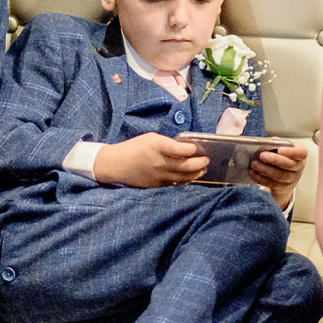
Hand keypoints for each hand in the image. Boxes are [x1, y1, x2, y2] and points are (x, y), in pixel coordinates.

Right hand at [93, 132, 210, 187]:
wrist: (116, 165)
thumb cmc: (133, 148)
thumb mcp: (150, 138)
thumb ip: (167, 142)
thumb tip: (185, 147)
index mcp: (156, 147)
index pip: (179, 149)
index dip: (191, 149)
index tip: (197, 148)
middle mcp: (159, 162)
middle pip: (186, 166)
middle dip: (200, 163)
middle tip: (206, 159)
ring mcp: (159, 175)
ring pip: (184, 177)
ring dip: (197, 173)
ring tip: (203, 168)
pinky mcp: (158, 184)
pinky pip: (177, 184)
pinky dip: (187, 180)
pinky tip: (191, 176)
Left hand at [249, 143, 308, 208]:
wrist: (286, 174)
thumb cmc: (283, 156)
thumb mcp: (283, 148)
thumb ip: (277, 144)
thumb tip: (267, 143)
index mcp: (300, 155)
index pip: (301, 153)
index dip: (291, 152)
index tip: (280, 149)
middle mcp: (298, 167)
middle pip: (289, 165)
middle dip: (274, 160)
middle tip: (262, 155)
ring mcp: (292, 179)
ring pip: (279, 176)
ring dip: (265, 170)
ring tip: (254, 164)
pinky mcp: (283, 188)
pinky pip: (272, 184)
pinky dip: (260, 178)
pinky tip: (252, 172)